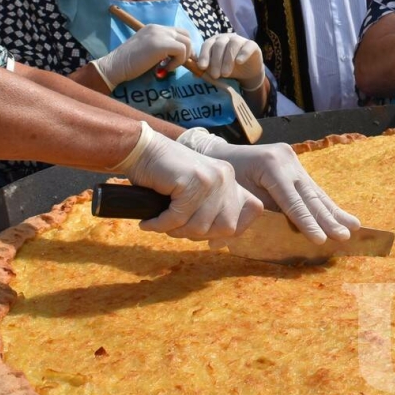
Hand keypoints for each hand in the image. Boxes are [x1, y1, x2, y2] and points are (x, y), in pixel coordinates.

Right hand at [93, 25, 191, 89]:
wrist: (114, 65)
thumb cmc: (127, 63)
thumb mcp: (146, 51)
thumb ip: (160, 49)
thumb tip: (176, 57)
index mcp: (154, 28)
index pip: (177, 32)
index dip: (183, 46)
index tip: (179, 60)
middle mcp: (158, 28)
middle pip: (186, 35)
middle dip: (187, 51)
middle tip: (178, 64)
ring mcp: (160, 34)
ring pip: (187, 42)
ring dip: (182, 57)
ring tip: (168, 66)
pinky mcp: (161, 44)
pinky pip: (182, 51)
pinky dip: (178, 62)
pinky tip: (165, 68)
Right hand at [115, 122, 262, 240]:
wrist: (141, 150)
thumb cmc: (164, 176)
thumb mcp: (197, 193)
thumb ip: (212, 211)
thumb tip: (219, 244)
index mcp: (230, 180)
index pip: (253, 210)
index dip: (235, 228)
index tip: (211, 235)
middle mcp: (226, 177)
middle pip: (227, 227)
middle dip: (199, 234)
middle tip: (176, 227)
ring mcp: (210, 178)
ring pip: (201, 226)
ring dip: (176, 230)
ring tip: (161, 221)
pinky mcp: (191, 181)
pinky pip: (178, 219)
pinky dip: (160, 225)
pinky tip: (149, 222)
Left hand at [179, 129, 360, 243]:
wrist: (219, 154)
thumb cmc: (224, 178)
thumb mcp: (235, 194)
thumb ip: (254, 213)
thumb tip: (265, 237)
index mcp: (270, 165)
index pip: (292, 201)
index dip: (307, 222)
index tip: (321, 239)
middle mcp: (286, 159)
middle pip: (310, 196)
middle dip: (328, 219)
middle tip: (344, 236)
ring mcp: (293, 159)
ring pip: (315, 191)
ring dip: (334, 212)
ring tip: (354, 226)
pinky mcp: (295, 164)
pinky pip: (312, 188)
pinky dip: (326, 204)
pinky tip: (343, 215)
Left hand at [193, 33, 264, 89]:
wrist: (246, 72)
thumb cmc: (227, 68)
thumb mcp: (215, 69)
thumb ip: (205, 69)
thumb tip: (193, 73)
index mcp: (215, 41)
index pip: (207, 45)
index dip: (204, 55)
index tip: (202, 67)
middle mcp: (226, 38)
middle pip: (219, 45)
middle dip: (216, 61)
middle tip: (215, 75)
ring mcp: (240, 40)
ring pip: (232, 44)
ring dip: (228, 60)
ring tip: (225, 74)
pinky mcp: (252, 45)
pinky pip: (247, 46)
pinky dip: (243, 53)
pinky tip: (239, 62)